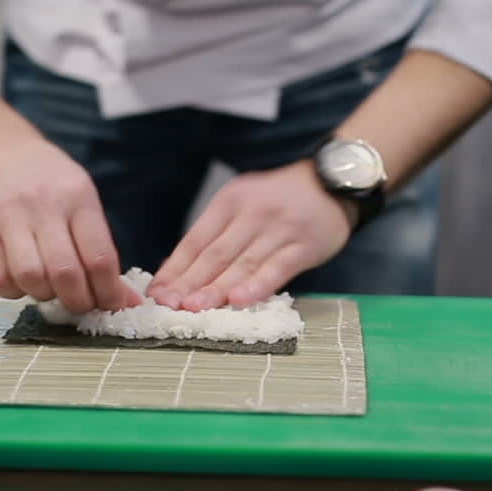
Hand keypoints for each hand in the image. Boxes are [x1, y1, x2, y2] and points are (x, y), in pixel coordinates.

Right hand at [0, 135, 141, 312]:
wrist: (1, 153)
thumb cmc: (52, 183)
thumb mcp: (84, 201)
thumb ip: (101, 249)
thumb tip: (123, 300)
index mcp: (77, 198)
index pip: (99, 257)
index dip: (109, 292)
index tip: (114, 305)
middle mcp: (41, 206)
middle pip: (65, 273)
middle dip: (80, 301)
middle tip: (83, 304)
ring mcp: (6, 219)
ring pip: (30, 278)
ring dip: (47, 297)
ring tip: (53, 290)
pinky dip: (16, 292)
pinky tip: (25, 283)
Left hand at [148, 160, 354, 310]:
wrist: (333, 181)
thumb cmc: (282, 199)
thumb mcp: (245, 202)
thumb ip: (220, 233)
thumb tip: (183, 272)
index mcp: (230, 202)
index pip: (195, 240)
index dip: (175, 268)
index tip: (158, 292)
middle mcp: (252, 213)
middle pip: (214, 254)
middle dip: (189, 282)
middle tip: (169, 306)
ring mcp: (279, 229)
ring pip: (242, 264)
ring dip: (216, 288)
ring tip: (195, 307)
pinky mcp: (304, 246)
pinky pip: (277, 269)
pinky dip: (257, 285)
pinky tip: (239, 300)